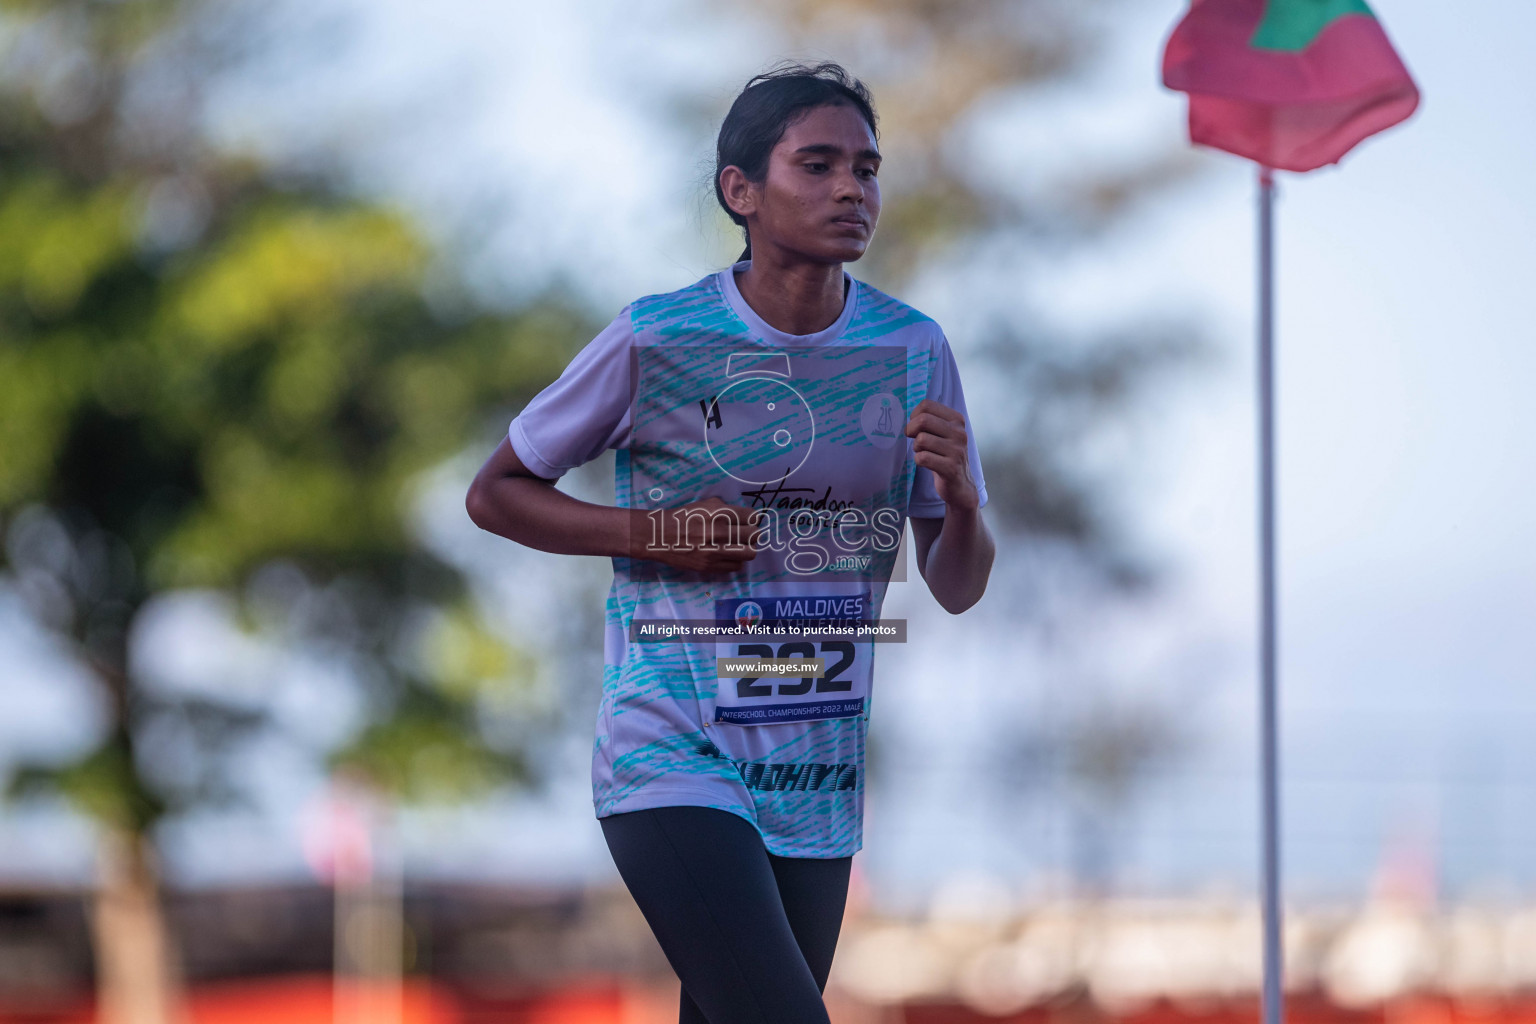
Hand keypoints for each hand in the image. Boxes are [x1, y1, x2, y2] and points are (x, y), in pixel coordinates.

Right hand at [639, 496, 765, 575]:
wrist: (658, 536)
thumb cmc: (682, 517)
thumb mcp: (704, 504)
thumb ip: (725, 508)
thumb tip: (744, 516)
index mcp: (719, 513)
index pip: (752, 517)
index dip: (753, 519)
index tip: (749, 521)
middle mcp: (719, 532)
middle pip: (754, 535)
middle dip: (753, 534)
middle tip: (746, 534)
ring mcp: (714, 551)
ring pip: (749, 553)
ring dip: (747, 549)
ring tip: (740, 546)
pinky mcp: (709, 567)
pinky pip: (736, 567)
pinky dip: (736, 561)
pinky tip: (729, 556)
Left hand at [904, 399, 979, 511]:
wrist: (960, 484)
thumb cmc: (946, 455)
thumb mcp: (944, 433)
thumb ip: (930, 421)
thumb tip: (910, 416)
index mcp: (957, 420)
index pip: (927, 405)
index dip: (914, 415)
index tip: (915, 427)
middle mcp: (959, 433)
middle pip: (923, 420)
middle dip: (911, 430)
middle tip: (913, 439)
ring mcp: (956, 451)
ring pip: (921, 440)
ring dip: (916, 448)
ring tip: (924, 452)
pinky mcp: (950, 468)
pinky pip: (922, 458)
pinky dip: (918, 460)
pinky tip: (926, 463)